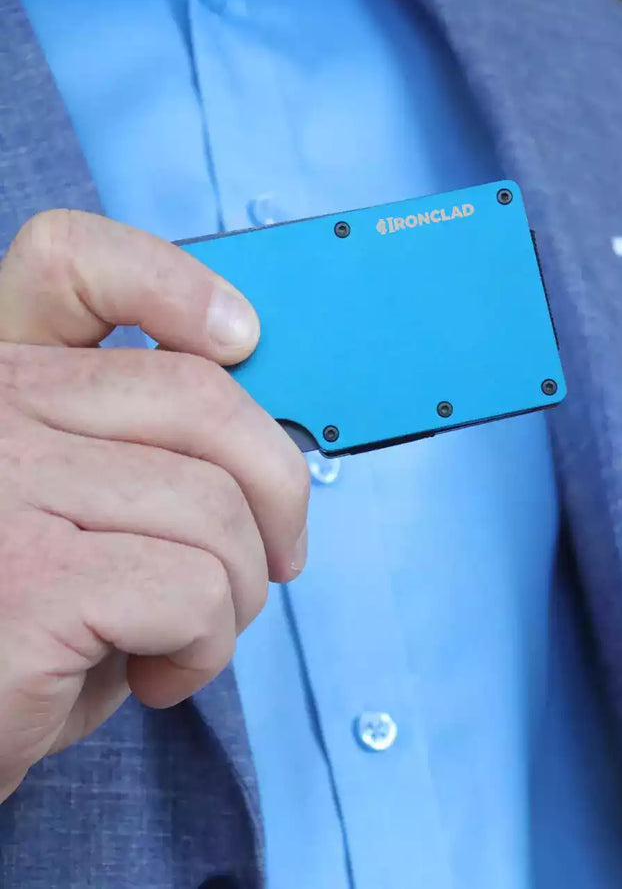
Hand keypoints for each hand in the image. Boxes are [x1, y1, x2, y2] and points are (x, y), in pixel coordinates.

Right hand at [0, 210, 309, 801]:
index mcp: (2, 381)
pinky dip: (206, 646)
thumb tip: (274, 440)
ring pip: (214, 506)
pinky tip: (156, 675)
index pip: (69, 261)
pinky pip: (194, 589)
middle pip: (198, 395)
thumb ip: (141, 452)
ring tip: (187, 636)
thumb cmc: (30, 629)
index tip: (242, 337)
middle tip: (273, 559)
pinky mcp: (28, 578)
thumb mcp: (80, 516)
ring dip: (239, 592)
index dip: (170, 280)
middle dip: (278, 488)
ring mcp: (2, 483)